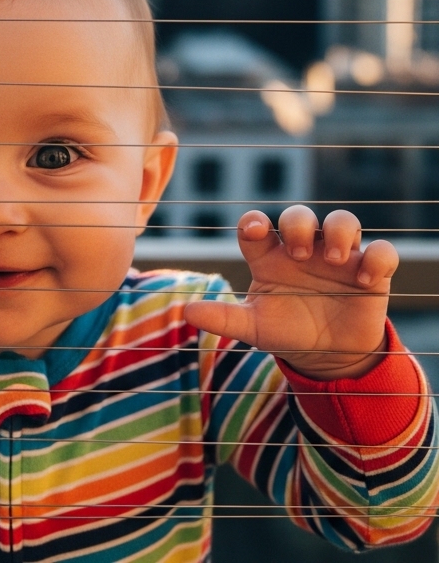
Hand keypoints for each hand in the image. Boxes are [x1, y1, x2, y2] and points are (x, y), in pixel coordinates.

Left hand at [184, 206, 397, 380]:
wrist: (326, 355)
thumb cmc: (285, 330)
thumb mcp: (253, 327)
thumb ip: (223, 317)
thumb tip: (188, 311)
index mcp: (269, 257)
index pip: (256, 225)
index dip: (252, 221)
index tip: (254, 230)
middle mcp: (303, 250)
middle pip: (299, 215)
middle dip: (297, 225)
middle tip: (298, 254)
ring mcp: (337, 257)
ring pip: (343, 220)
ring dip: (338, 231)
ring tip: (331, 257)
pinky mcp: (370, 273)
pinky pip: (382, 250)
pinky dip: (377, 257)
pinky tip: (365, 280)